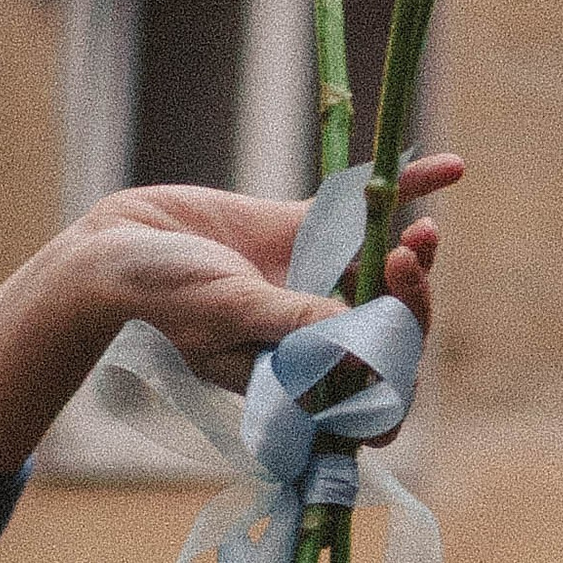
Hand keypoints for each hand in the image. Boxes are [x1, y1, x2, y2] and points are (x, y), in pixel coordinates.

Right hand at [65, 158, 462, 387]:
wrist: (112, 253)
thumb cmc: (158, 301)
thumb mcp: (228, 312)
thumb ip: (293, 322)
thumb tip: (358, 334)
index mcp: (297, 381)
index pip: (368, 395)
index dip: (397, 375)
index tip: (399, 342)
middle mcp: (312, 338)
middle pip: (388, 331)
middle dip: (409, 303)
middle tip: (402, 264)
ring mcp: (310, 284)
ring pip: (384, 274)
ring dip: (415, 257)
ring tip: (423, 235)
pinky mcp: (302, 233)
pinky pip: (365, 213)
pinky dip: (406, 187)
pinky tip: (450, 167)